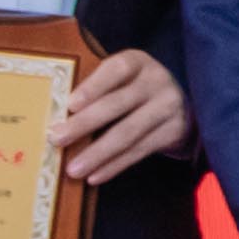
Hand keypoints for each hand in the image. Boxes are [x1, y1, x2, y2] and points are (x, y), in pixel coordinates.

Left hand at [59, 46, 188, 181]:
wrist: (182, 105)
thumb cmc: (135, 91)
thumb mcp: (121, 80)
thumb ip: (97, 91)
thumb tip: (58, 118)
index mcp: (137, 62)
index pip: (116, 70)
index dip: (93, 86)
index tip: (70, 105)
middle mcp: (157, 81)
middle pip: (117, 104)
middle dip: (84, 124)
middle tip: (56, 139)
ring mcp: (168, 106)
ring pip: (127, 133)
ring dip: (97, 154)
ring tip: (73, 169)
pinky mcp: (174, 132)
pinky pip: (139, 151)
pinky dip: (114, 166)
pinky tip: (94, 176)